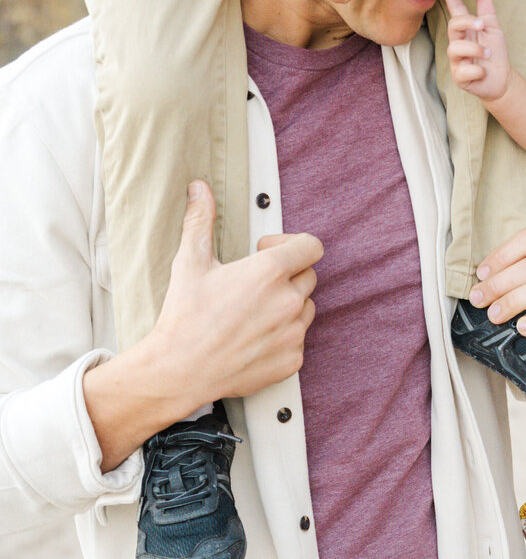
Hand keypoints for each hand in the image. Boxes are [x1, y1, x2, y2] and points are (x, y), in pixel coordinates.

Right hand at [85, 183, 323, 471]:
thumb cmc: (184, 315)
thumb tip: (199, 188)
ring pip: (306, 309)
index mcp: (269, 272)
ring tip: (253, 312)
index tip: (267, 252)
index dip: (291, 245)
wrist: (180, 369)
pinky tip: (254, 337)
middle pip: (309, 276)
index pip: (312, 246)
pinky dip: (283, 336)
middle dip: (287, 275)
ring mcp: (293, 333)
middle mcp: (288, 302)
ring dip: (288, 305)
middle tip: (254, 284)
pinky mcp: (293, 360)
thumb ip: (201, 220)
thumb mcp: (190, 262)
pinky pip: (299, 339)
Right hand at [442, 0, 513, 102]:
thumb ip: (488, 15)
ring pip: (455, 48)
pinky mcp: (460, 78)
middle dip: (466, 22)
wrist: (503, 79)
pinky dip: (477, 70)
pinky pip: (464, 71)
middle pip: (453, 26)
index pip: (456, 12)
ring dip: (475, 49)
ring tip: (488, 53)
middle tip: (482, 25)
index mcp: (466, 31)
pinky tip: (484, 71)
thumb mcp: (494, 31)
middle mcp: (458, 43)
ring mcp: (457, 61)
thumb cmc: (496, 55)